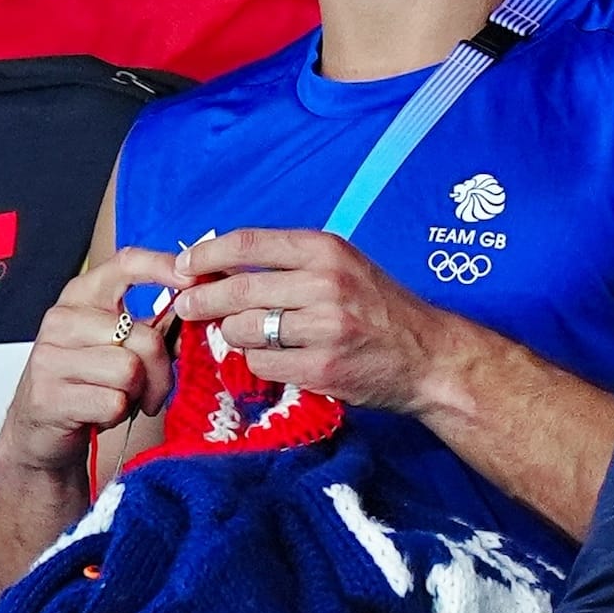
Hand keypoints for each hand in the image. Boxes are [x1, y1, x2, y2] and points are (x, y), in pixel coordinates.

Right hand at [0, 246, 184, 476]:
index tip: (191, 280)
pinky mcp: (49, 396)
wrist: (38, 429)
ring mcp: (51, 357)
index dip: (162, 266)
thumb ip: (150, 327)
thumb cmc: (87, 383)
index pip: (125, 264)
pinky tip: (100, 413)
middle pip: (145, 337)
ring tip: (119, 398)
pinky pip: (114, 403)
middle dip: (160, 371)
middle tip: (149, 390)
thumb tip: (194, 314)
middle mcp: (62, 320)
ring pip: (130, 371)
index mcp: (81, 297)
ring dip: (138, 395)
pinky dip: (118, 414)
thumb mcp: (115, 345)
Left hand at [172, 228, 460, 413]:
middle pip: (237, 290)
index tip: (185, 266)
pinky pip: (263, 364)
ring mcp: (323, 328)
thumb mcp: (343, 267)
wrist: (428, 357)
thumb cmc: (380, 309)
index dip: (207, 255)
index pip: (248, 245)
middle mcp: (324, 284)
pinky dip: (262, 363)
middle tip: (187, 308)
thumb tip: (222, 266)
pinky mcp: (321, 367)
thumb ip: (290, 264)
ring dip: (238, 336)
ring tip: (250, 336)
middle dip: (202, 301)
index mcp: (326, 250)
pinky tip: (278, 358)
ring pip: (245, 330)